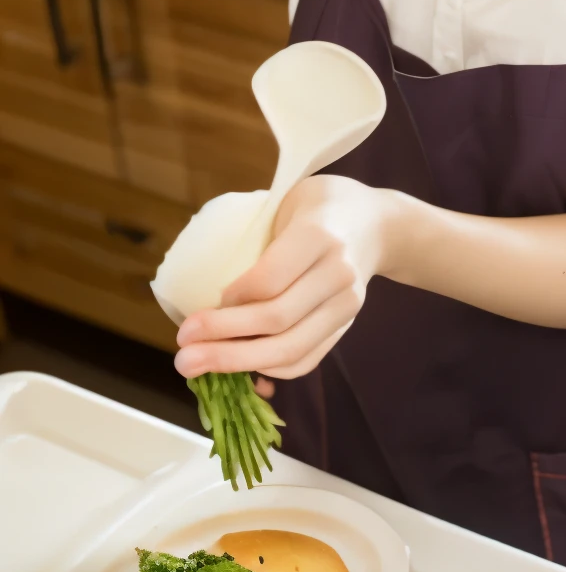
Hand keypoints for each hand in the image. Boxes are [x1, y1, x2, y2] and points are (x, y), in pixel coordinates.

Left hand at [174, 175, 393, 380]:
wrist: (378, 224)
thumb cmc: (320, 206)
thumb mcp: (288, 201)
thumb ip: (259, 243)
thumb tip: (212, 296)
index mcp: (319, 234)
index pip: (268, 280)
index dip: (229, 304)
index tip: (195, 313)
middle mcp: (338, 272)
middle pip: (277, 320)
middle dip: (223, 341)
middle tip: (181, 354)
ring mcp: (347, 303)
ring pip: (291, 349)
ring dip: (239, 363)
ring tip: (198, 368)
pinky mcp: (347, 325)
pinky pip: (306, 360)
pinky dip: (269, 370)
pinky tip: (239, 369)